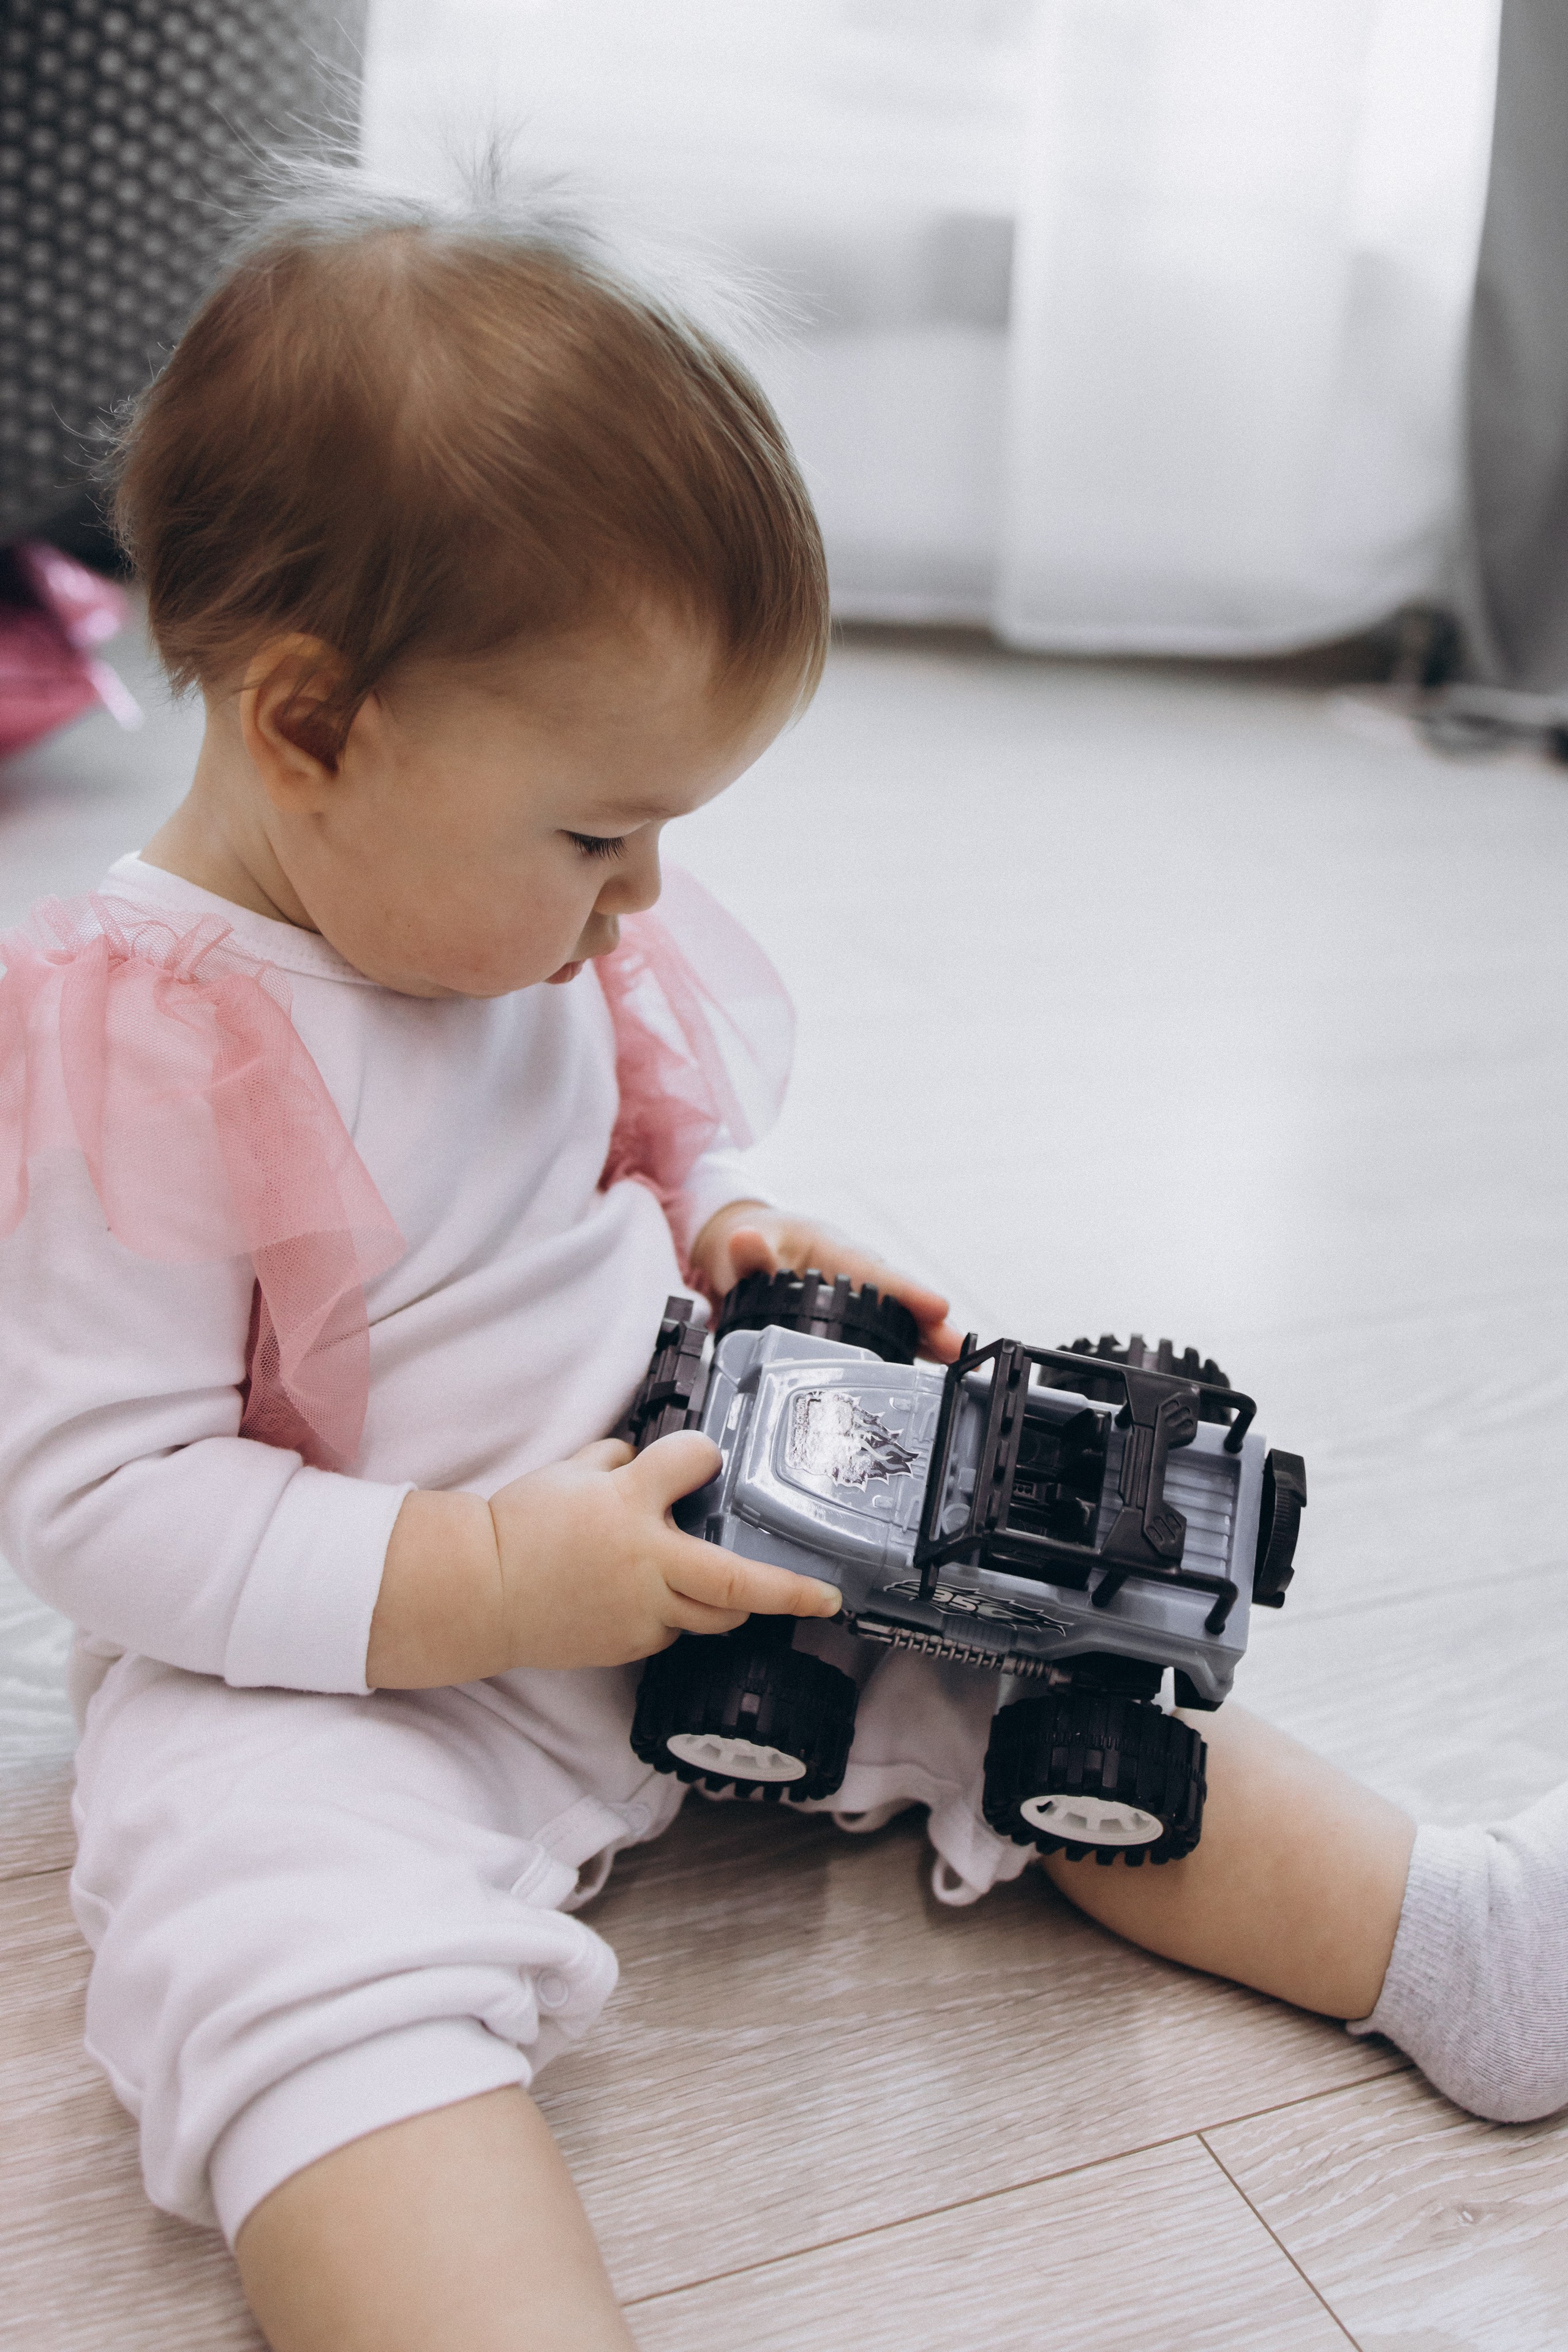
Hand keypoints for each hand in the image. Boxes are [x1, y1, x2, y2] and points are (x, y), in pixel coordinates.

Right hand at [368, 1430, 842, 1686]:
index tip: (710, 1457)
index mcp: (627, 1506)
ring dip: (734, 1602)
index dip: (706, 1454)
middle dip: (790, 1592)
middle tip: (827, 1598)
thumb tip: (650, 1460)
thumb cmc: (521, 1526)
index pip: (691, 1463)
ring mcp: (640, 1612)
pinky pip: (674, 1629)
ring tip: (751, 1593)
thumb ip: (620, 1461)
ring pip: (713, 1615)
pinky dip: (680, 1612)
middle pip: (735, 1583)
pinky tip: (662, 1597)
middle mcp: (645, 1563)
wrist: (481, 1593)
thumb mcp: (569, 1472)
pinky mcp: (629, 1645)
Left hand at [688, 1200, 962, 1362]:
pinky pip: (885, 1335)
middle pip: (898, 1299)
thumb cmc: (752, 1241)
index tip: (938, 1307)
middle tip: (956, 1348)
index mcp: (833, 1250)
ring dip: (928, 1342)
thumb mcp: (743, 1246)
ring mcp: (857, 1298)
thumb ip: (747, 1253)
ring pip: (899, 1319)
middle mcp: (855, 1273)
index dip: (906, 1291)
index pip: (873, 1271)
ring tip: (958, 1365)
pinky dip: (909, 1353)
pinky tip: (930, 1377)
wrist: (746, 1246)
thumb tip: (745, 1240)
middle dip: (929, 1323)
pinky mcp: (851, 1320)